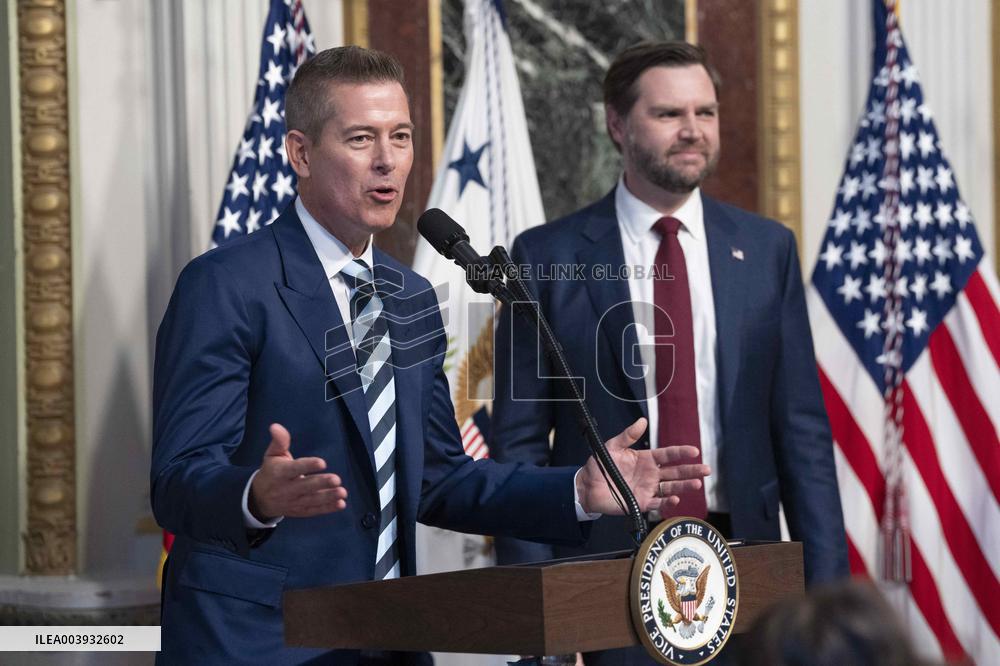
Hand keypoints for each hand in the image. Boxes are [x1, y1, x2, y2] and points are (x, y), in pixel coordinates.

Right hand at [249, 424, 347, 520]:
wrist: (259, 499)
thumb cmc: (270, 472)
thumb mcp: (272, 455)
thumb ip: (279, 441)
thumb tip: (275, 426)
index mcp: (280, 473)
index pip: (294, 469)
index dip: (307, 466)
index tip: (322, 462)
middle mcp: (286, 489)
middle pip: (305, 486)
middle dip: (321, 483)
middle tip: (336, 479)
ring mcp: (293, 501)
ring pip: (312, 500)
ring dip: (328, 497)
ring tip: (342, 492)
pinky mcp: (300, 511)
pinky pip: (314, 510)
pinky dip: (327, 508)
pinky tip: (340, 504)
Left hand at [576, 418, 709, 514]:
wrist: (587, 486)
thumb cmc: (600, 465)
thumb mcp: (613, 446)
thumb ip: (628, 435)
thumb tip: (642, 421)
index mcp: (646, 459)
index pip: (668, 455)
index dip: (681, 453)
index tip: (694, 450)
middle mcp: (650, 475)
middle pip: (675, 472)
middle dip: (691, 471)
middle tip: (706, 470)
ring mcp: (648, 489)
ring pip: (671, 488)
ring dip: (684, 486)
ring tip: (697, 484)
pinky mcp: (641, 503)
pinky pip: (657, 503)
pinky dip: (667, 502)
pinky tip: (676, 498)